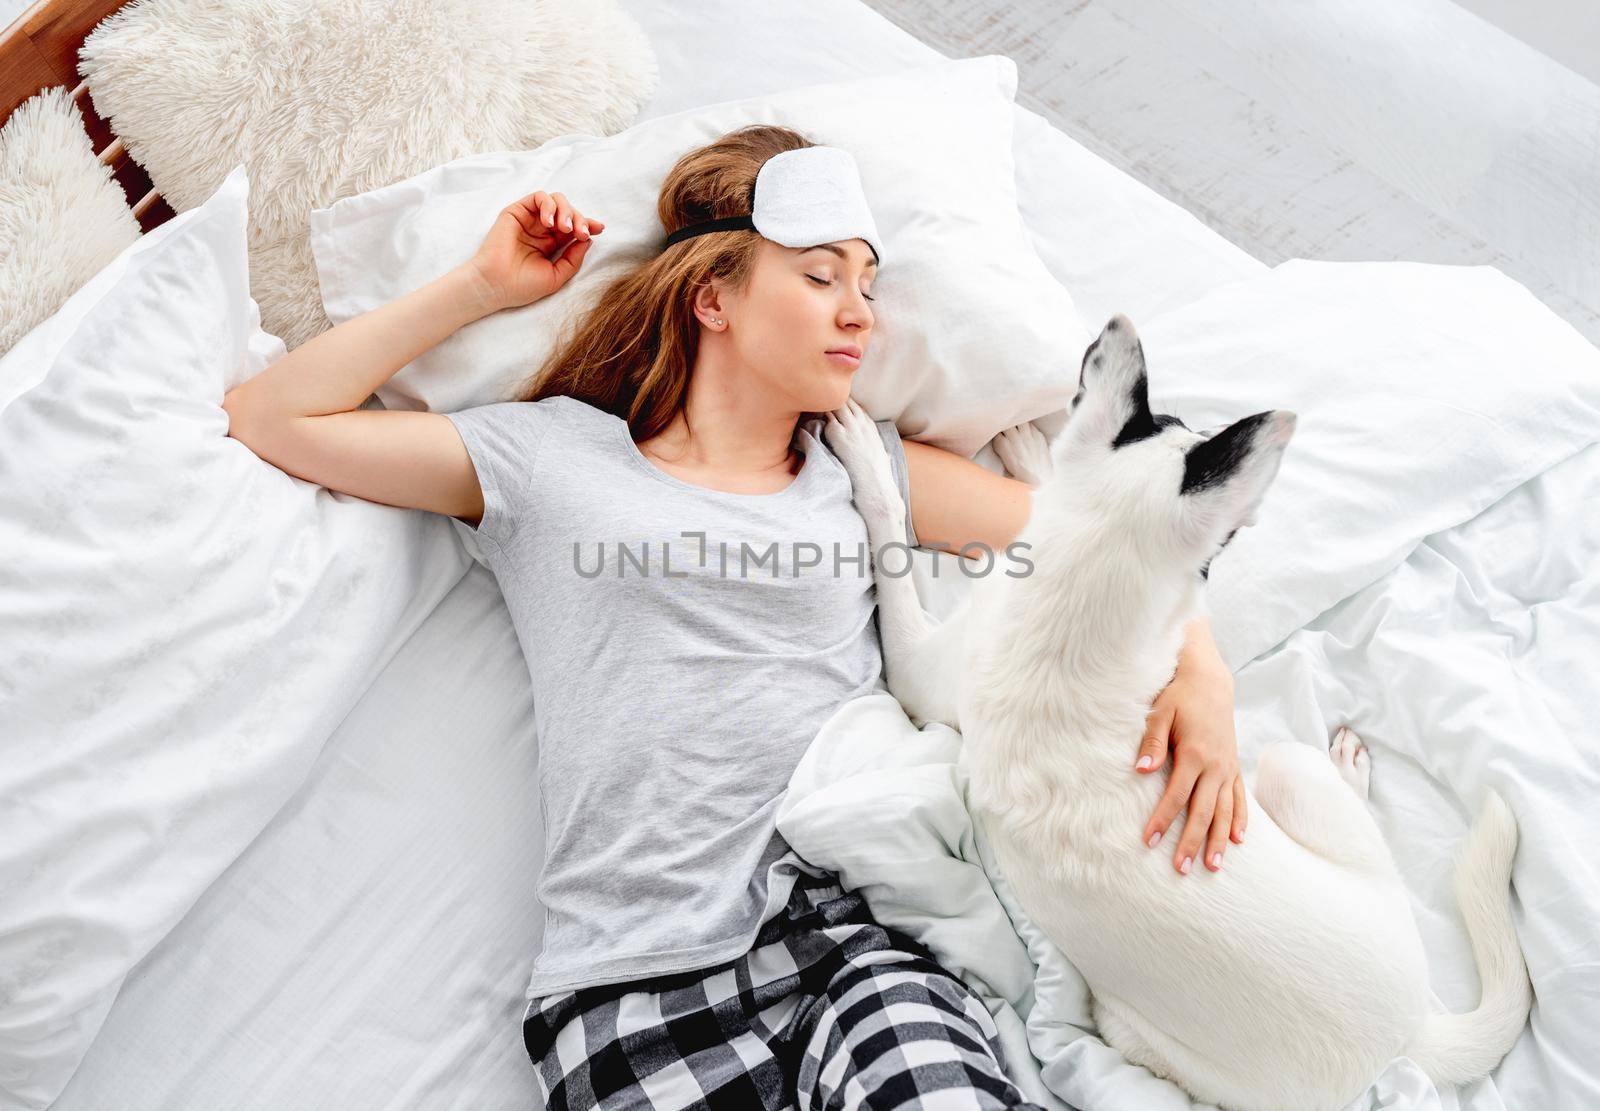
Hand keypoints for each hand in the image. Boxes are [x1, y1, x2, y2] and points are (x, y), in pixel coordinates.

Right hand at [466, 190, 604, 311]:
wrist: (496, 285)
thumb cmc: (522, 286)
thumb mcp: (557, 276)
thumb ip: (573, 259)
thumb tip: (588, 239)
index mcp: (552, 244)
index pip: (574, 227)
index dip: (588, 224)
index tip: (599, 228)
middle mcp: (541, 230)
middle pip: (568, 212)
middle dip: (580, 219)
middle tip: (581, 233)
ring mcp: (530, 220)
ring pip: (556, 201)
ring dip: (566, 211)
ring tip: (565, 229)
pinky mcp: (517, 211)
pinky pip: (539, 197)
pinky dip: (549, 205)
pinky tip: (549, 223)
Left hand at [1135, 627, 1245, 874]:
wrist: (1209, 680)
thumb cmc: (1178, 696)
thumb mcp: (1159, 713)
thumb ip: (1151, 743)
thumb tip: (1140, 771)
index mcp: (1195, 754)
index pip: (1176, 795)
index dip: (1163, 819)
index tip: (1150, 841)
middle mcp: (1216, 765)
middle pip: (1203, 811)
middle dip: (1192, 841)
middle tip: (1182, 869)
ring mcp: (1228, 767)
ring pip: (1225, 811)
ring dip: (1219, 839)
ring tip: (1213, 866)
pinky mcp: (1234, 766)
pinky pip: (1240, 798)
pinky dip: (1240, 819)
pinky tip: (1239, 840)